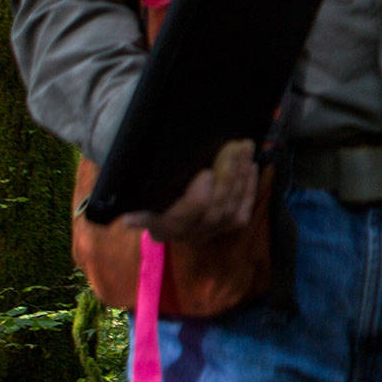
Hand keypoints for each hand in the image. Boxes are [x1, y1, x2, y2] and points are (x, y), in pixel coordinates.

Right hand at [121, 137, 257, 241]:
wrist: (171, 207)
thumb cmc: (153, 192)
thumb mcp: (144, 194)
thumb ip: (139, 203)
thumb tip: (130, 219)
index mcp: (161, 227)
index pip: (181, 219)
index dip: (196, 199)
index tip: (206, 173)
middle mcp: (187, 235)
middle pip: (212, 210)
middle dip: (226, 176)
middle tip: (233, 147)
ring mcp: (210, 232)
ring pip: (231, 208)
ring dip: (241, 175)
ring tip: (245, 147)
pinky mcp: (228, 227)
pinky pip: (243, 210)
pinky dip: (249, 186)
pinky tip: (251, 164)